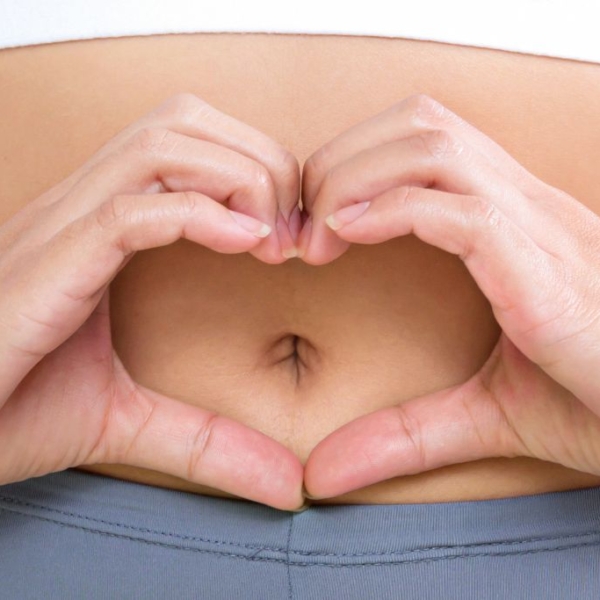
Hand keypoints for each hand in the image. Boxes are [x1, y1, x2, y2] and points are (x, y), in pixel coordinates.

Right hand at [0, 93, 304, 510]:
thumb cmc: (12, 414)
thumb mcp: (130, 421)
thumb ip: (209, 441)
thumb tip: (287, 484)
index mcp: (100, 227)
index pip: (188, 143)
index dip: (256, 170)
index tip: (294, 233)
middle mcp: (79, 212)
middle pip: (182, 122)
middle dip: (259, 160)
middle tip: (293, 230)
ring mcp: (58, 232)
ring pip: (159, 146)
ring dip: (238, 179)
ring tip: (270, 242)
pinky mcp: (43, 267)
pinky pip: (128, 212)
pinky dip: (199, 217)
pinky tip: (244, 245)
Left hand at [299, 94, 599, 498]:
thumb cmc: (598, 404)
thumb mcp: (486, 413)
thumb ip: (404, 432)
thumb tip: (323, 472)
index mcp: (514, 224)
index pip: (424, 140)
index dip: (353, 164)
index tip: (310, 224)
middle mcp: (528, 209)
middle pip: (419, 124)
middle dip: (340, 161)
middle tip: (301, 226)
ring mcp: (541, 233)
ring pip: (435, 149)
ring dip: (356, 179)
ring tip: (319, 236)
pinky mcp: (547, 273)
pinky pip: (464, 211)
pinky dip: (393, 212)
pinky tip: (349, 236)